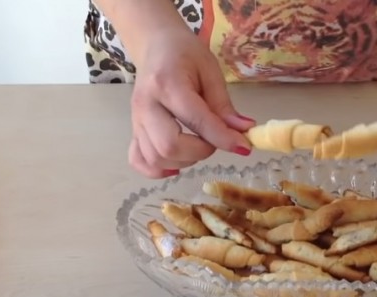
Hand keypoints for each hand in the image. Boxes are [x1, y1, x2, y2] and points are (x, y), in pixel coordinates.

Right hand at [128, 28, 254, 177]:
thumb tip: (243, 132)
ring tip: (197, 146)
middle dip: (200, 151)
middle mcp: (146, 105)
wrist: (155, 46)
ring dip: (184, 161)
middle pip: (169, 146)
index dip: (222, 138)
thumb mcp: (210, 71)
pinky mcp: (133, 130)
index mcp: (167, 84)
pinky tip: (176, 163)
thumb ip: (224, 106)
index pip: (196, 120)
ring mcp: (136, 120)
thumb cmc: (185, 54)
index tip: (243, 146)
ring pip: (155, 158)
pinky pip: (139, 160)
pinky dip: (158, 169)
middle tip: (213, 140)